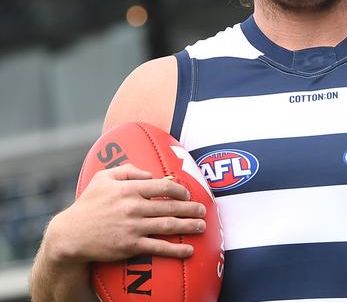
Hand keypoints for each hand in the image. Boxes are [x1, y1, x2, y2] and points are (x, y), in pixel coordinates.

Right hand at [47, 164, 205, 263]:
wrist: (70, 235)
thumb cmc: (87, 204)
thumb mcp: (102, 178)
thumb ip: (126, 169)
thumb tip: (150, 173)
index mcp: (129, 189)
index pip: (163, 186)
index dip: (180, 189)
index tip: (188, 193)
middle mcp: (133, 207)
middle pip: (170, 206)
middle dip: (191, 208)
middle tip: (203, 210)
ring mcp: (133, 227)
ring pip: (168, 225)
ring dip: (189, 226)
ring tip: (202, 226)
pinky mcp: (130, 246)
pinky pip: (158, 247)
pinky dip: (176, 249)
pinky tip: (189, 250)